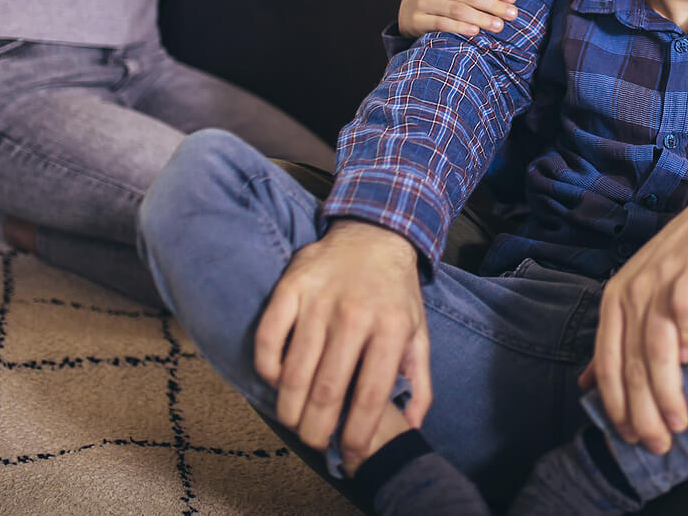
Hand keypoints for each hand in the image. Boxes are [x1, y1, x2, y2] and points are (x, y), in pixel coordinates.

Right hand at [254, 220, 429, 466]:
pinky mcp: (290, 287)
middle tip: (313, 443)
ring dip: (289, 408)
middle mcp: (355, 314)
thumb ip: (420, 379)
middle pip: (328, 390)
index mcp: (392, 327)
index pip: (372, 394)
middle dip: (317, 429)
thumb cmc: (395, 292)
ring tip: (293, 422)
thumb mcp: (418, 330)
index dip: (356, 433)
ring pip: (295, 371)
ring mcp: (319, 300)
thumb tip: (413, 425)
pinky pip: (268, 338)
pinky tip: (277, 381)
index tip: (348, 455)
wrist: (373, 233)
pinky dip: (268, 368)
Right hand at [397, 0, 516, 36]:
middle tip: (513, 15)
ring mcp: (423, 2)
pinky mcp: (416, 20)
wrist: (408, 8)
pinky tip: (475, 32)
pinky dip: (459, 28)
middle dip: (494, 6)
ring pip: (457, 10)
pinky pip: (441, 24)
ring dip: (481, 19)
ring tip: (499, 26)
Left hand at [578, 187, 687, 454]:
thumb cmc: (680, 262)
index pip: (608, 363)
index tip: (632, 439)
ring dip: (666, 388)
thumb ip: (615, 342)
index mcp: (615, 301)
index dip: (617, 405)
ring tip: (679, 421)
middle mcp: (634, 289)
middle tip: (659, 443)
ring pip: (656, 343)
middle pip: (633, 361)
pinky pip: (684, 305)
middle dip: (643, 410)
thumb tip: (585, 387)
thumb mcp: (638, 298)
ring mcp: (664, 275)